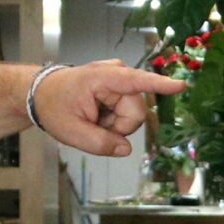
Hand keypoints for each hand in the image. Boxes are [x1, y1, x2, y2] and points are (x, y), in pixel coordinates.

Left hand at [31, 60, 183, 156]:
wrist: (42, 93)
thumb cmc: (53, 106)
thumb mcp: (70, 131)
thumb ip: (99, 143)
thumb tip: (126, 149)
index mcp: (102, 78)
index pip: (137, 82)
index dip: (161, 85)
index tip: (181, 85)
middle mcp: (116, 74)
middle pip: (136, 112)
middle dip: (119, 127)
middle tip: (95, 126)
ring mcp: (120, 80)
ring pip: (133, 116)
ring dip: (115, 125)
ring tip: (94, 120)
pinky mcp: (121, 88)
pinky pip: (128, 112)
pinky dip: (113, 120)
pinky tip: (98, 116)